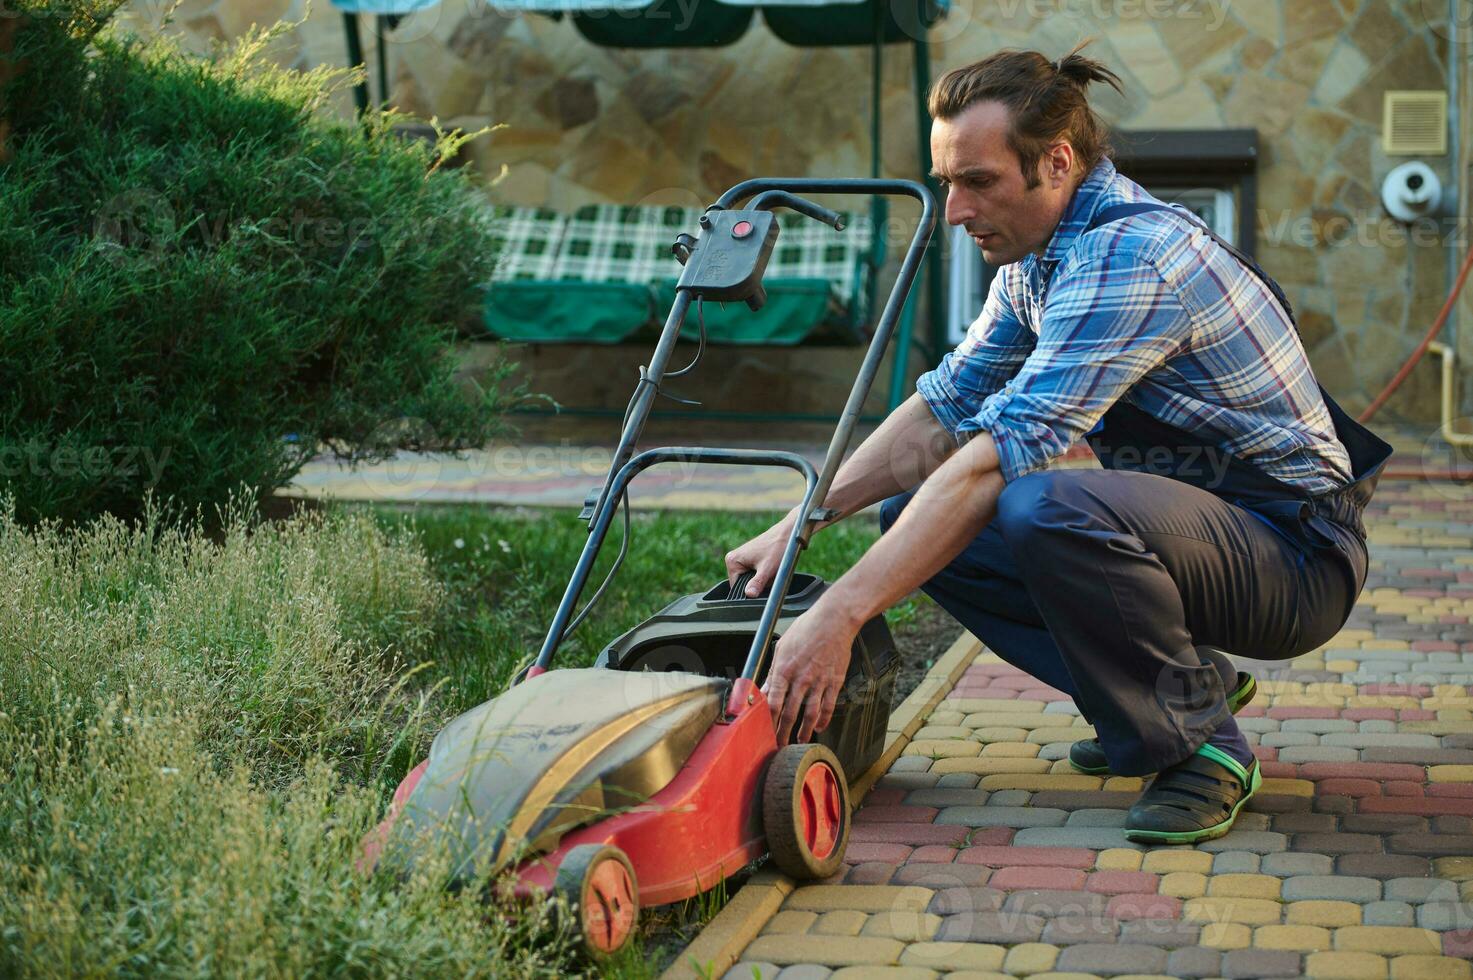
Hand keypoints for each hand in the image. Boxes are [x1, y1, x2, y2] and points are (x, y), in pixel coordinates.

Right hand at [724, 516, 794, 597]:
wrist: (788, 534)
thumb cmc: (777, 547)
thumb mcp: (767, 569)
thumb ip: (757, 582)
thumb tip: (749, 594)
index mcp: (732, 561)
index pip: (736, 588)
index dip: (751, 590)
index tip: (763, 583)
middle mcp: (734, 560)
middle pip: (744, 584)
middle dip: (758, 584)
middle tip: (769, 574)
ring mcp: (742, 559)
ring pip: (752, 580)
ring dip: (763, 579)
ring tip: (772, 569)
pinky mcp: (751, 559)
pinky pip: (757, 574)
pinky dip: (766, 574)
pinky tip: (772, 566)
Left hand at [762, 603, 857, 744]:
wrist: (835, 620)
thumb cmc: (807, 628)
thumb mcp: (783, 647)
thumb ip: (774, 672)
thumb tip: (765, 689)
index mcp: (785, 669)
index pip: (773, 702)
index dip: (768, 720)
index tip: (764, 730)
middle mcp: (801, 678)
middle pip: (790, 712)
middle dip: (783, 732)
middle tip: (779, 744)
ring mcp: (819, 681)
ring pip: (810, 713)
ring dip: (804, 731)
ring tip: (799, 741)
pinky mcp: (835, 681)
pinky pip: (828, 705)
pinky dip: (824, 719)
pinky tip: (819, 727)